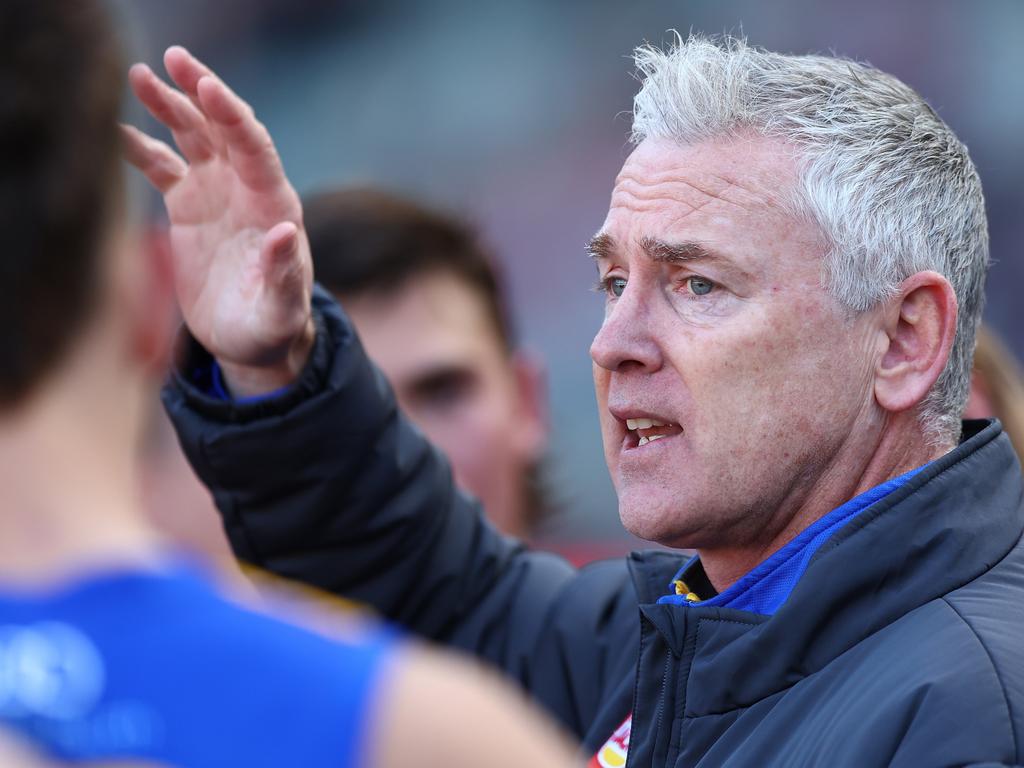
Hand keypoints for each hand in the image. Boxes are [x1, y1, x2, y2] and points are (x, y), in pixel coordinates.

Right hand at [122, 46, 313, 396]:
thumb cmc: (272, 327)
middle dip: (200, 92)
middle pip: (223, 128)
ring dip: (169, 105)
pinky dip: (139, 146)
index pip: (254, 148)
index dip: (232, 116)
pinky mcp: (189, 206)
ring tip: (138, 75)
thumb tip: (286, 232)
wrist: (251, 339)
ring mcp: (217, 192)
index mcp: (274, 205)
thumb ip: (284, 275)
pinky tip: (114, 128)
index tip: (206, 86)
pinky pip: (161, 165)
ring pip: (192, 137)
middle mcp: (246, 189)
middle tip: (173, 59)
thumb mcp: (280, 310)